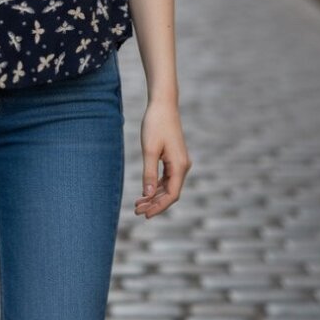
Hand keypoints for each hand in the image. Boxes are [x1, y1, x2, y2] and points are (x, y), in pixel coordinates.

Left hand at [134, 101, 190, 218]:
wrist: (163, 104)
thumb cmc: (155, 124)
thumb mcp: (149, 149)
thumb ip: (149, 173)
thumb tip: (148, 194)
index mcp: (180, 166)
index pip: (172, 195)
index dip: (159, 207)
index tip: (145, 215)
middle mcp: (183, 166)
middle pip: (170, 193)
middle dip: (154, 204)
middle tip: (136, 211)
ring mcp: (180, 162)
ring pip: (168, 186)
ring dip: (154, 196)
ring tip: (138, 204)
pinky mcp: (174, 157)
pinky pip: (167, 178)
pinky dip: (156, 186)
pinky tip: (145, 191)